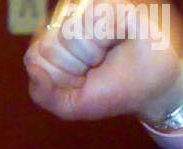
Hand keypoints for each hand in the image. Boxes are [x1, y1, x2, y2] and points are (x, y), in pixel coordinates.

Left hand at [25, 0, 182, 121]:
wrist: (152, 89)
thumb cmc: (112, 93)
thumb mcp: (70, 105)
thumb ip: (43, 94)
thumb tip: (30, 66)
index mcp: (56, 43)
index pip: (36, 54)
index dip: (57, 75)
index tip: (79, 79)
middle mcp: (71, 22)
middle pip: (50, 44)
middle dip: (73, 66)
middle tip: (95, 68)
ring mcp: (92, 10)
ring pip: (70, 29)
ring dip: (91, 51)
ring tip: (107, 54)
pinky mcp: (115, 2)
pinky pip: (95, 14)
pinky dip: (106, 35)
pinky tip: (119, 38)